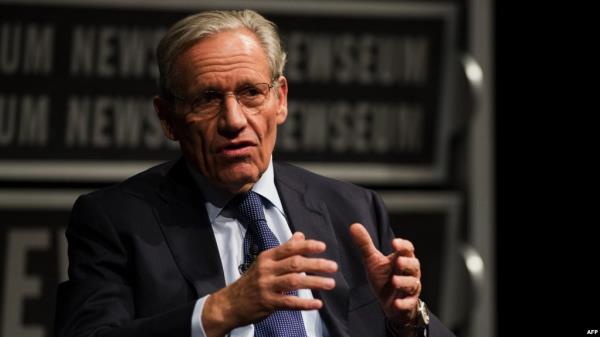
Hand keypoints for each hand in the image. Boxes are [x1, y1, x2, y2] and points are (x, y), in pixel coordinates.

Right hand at [202, 232, 337, 336]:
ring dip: (315, 282)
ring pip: (294, 281)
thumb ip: (284, 250)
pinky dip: (304, 303)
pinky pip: (289, 303)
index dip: (307, 247)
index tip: (322, 247)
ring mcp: (267, 286)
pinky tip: (317, 303)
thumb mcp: (265, 261)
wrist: (230, 303)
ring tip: (330, 283)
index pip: (289, 248)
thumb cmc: (251, 280)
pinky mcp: (268, 303)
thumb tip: (300, 236)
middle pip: (295, 264)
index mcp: (267, 257)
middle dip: (316, 264)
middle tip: (333, 266)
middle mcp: (267, 269)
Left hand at [349, 223, 421, 327]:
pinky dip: (404, 303)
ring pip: (412, 283)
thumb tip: (354, 225)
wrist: (389, 302)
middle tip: (398, 261)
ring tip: (394, 281)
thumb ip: (365, 244)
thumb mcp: (372, 261)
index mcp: (402, 259)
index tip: (394, 242)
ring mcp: (410, 288)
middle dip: (407, 263)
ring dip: (404, 282)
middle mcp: (409, 272)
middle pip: (414, 265)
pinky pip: (409, 303)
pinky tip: (396, 303)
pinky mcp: (408, 302)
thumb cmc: (384, 278)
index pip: (407, 249)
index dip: (403, 245)